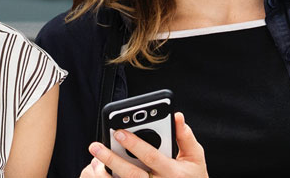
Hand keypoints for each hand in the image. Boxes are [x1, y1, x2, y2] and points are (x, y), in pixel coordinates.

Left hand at [80, 112, 207, 177]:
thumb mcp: (195, 158)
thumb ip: (186, 137)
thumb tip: (177, 116)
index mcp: (174, 173)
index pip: (151, 157)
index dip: (135, 144)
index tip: (118, 132)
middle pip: (132, 174)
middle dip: (112, 159)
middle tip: (96, 146)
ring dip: (105, 174)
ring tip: (93, 160)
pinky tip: (97, 172)